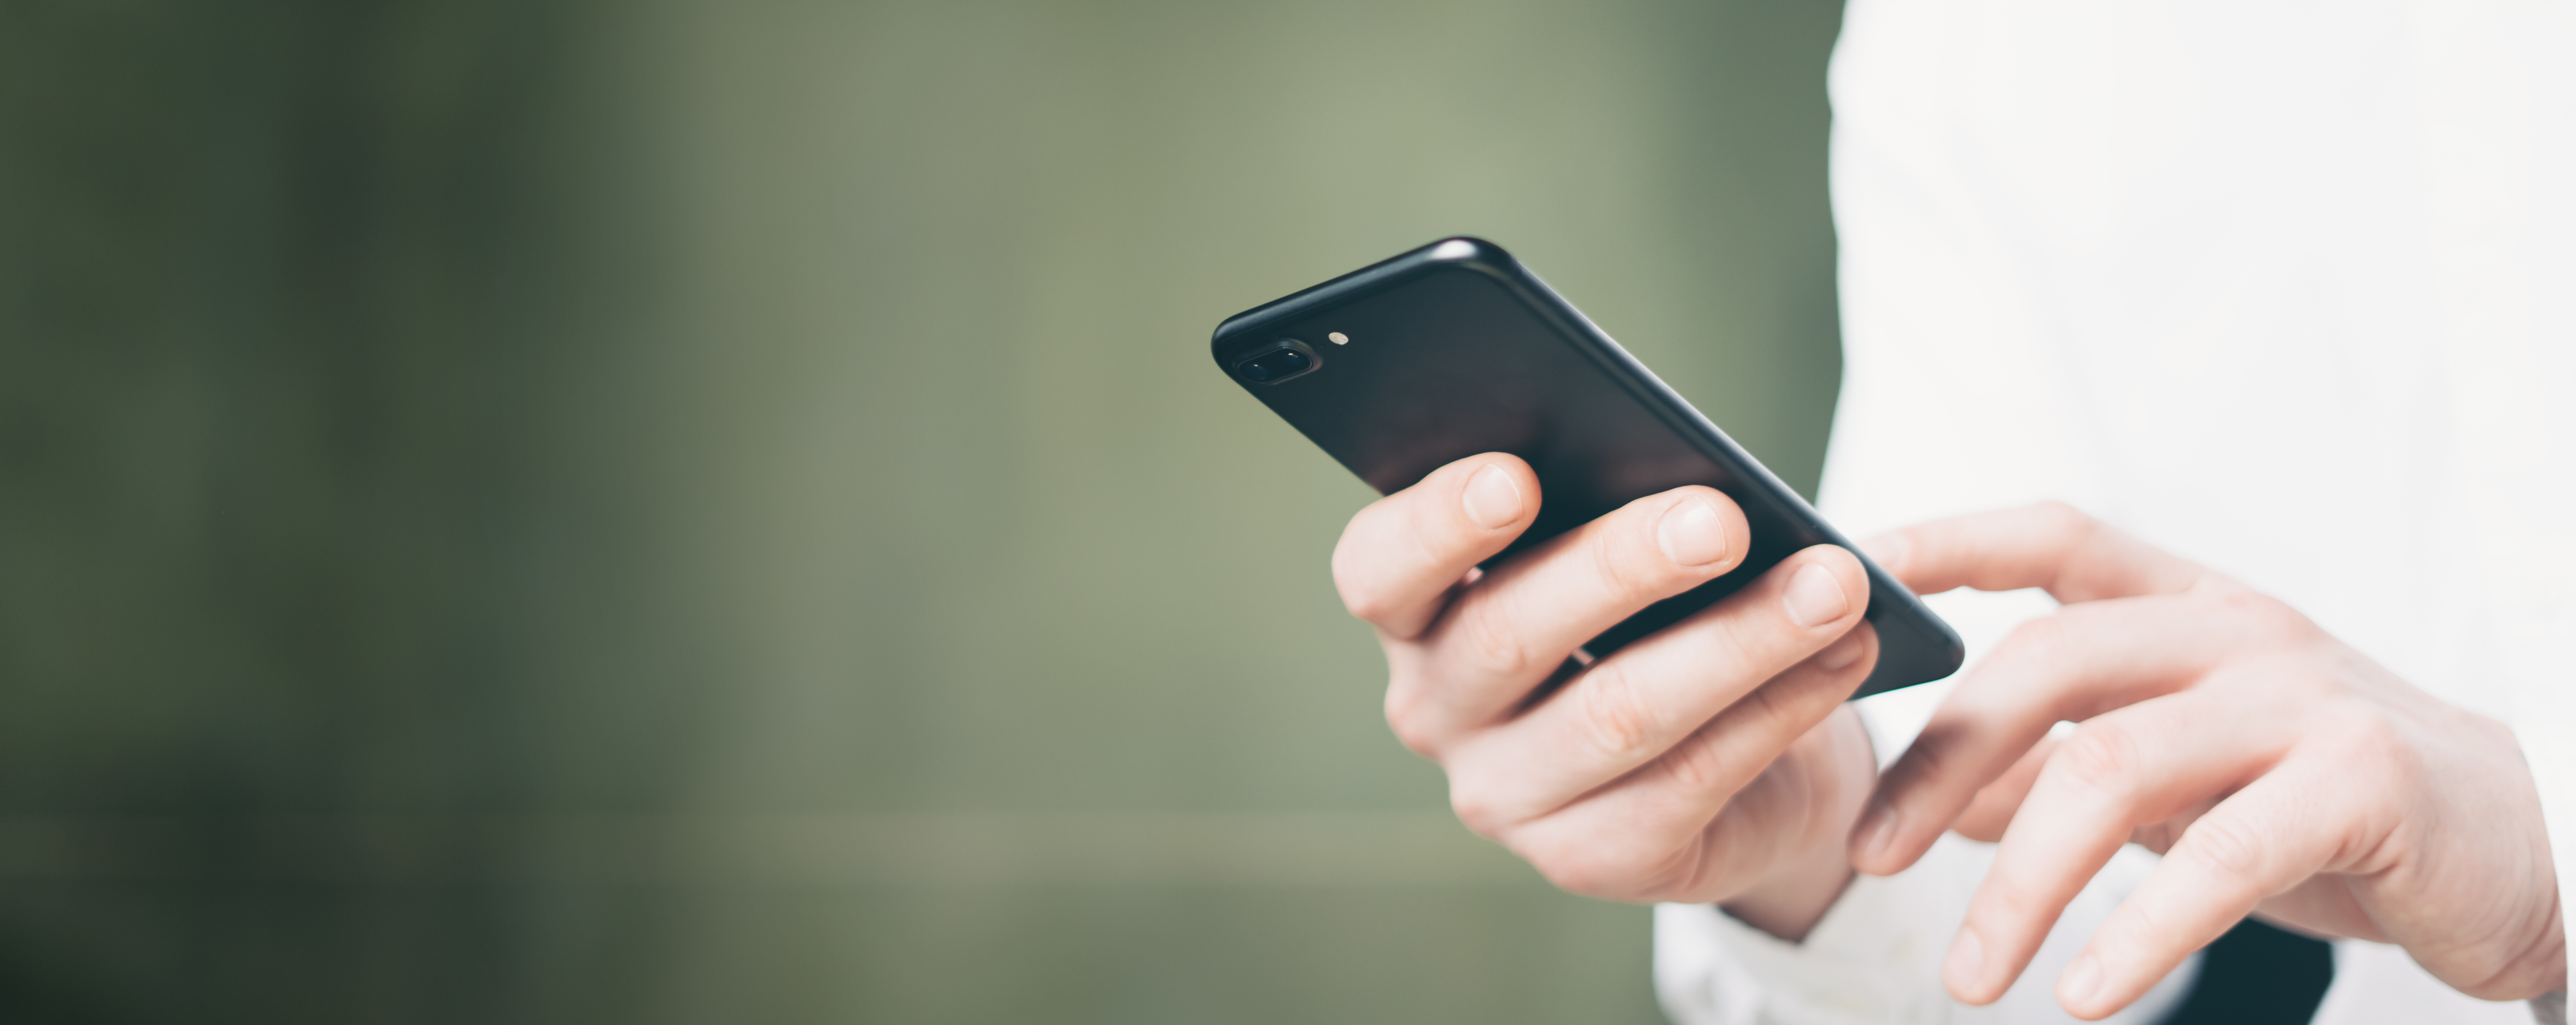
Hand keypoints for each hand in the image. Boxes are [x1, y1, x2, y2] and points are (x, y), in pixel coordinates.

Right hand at [1333, 453, 1879, 937]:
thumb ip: (1626, 506)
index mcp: (1415, 614)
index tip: (1517, 475)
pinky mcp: (1589, 860)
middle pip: (1509, 634)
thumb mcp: (1619, 554)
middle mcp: (1435, 711)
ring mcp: (1504, 797)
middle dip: (1623, 567)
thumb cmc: (1650, 617)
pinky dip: (1777, 711)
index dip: (1440, 523)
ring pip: (1615, 714)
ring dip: (1736, 642)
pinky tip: (1842, 657)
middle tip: (1723, 520)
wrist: (1722, 757)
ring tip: (1831, 586)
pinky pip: (1689, 781)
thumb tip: (1711, 474)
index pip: (1380, 568)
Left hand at [1848, 503, 2565, 1017]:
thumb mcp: (2181, 779)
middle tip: (1868, 856)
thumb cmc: (2327, 807)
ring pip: (2112, 766)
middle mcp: (2238, 632)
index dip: (1952, 540)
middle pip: (2047, 660)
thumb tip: (1939, 803)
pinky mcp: (2363, 780)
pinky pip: (2220, 857)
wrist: (2521, 848)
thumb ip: (2065, 773)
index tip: (1858, 572)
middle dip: (1940, 760)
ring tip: (1969, 976)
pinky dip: (2138, 932)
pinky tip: (2083, 993)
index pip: (2054, 538)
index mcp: (2190, 608)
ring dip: (2020, 881)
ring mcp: (2303, 698)